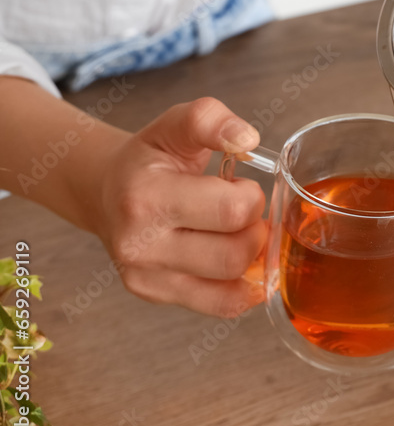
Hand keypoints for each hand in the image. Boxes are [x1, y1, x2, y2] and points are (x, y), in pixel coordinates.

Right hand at [95, 98, 266, 316]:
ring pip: (233, 283)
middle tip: (242, 211)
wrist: (107, 190)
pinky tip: (243, 262)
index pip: (232, 210)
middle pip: (236, 254)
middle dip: (255, 228)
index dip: (251, 196)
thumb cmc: (149, 159)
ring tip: (236, 231)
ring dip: (251, 255)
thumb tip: (246, 138)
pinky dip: (246, 287)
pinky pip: (222, 306)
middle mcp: (139, 245)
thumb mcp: (175, 125)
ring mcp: (145, 277)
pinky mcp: (156, 296)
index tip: (239, 185)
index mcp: (144, 198)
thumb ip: (211, 119)